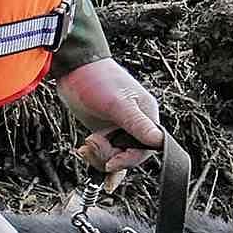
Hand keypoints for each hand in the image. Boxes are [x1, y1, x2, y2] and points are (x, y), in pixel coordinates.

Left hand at [60, 55, 165, 175]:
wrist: (72, 69)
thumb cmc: (96, 79)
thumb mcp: (118, 104)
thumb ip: (138, 125)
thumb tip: (160, 142)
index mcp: (146, 116)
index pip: (145, 150)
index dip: (128, 159)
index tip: (111, 162)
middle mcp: (135, 124)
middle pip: (129, 156)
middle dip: (108, 156)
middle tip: (92, 143)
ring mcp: (119, 128)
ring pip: (115, 156)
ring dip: (98, 155)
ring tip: (86, 144)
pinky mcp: (105, 131)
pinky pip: (108, 153)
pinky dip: (99, 159)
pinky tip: (93, 163)